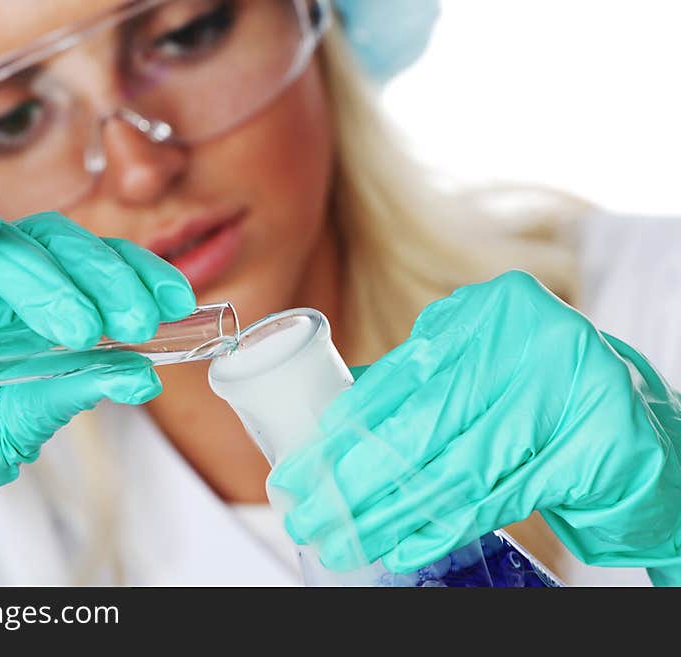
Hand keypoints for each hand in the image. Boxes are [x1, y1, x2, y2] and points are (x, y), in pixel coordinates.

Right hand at [0, 199, 195, 585]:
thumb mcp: (25, 419)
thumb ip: (79, 386)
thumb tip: (144, 373)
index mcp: (24, 307)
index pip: (87, 264)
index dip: (134, 272)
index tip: (175, 301)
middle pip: (50, 243)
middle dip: (103, 275)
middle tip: (137, 319)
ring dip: (45, 274)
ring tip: (80, 325)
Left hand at [268, 270, 680, 580]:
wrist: (635, 429)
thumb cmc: (541, 397)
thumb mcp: (480, 370)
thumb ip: (420, 381)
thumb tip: (337, 414)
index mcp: (494, 311)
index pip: (404, 376)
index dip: (346, 426)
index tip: (302, 463)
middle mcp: (535, 340)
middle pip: (424, 423)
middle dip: (356, 476)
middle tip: (307, 513)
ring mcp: (571, 392)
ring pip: (458, 466)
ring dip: (391, 510)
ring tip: (343, 537)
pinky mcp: (597, 449)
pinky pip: (503, 498)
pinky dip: (446, 526)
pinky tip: (403, 545)